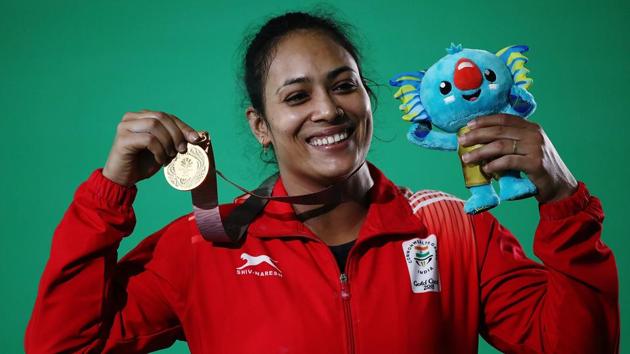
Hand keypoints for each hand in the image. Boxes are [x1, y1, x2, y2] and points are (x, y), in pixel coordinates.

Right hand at [103, 110, 201, 186]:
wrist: (122, 179)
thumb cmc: (143, 164)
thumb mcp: (164, 149)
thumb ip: (176, 140)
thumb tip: (199, 134)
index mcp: (141, 117)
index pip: (167, 116)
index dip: (183, 126)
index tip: (195, 139)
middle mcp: (131, 118)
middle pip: (161, 117)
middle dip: (176, 133)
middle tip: (182, 150)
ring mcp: (125, 127)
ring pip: (155, 126)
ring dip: (167, 142)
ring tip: (169, 156)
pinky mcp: (123, 139)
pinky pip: (148, 140)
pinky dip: (159, 150)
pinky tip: (160, 160)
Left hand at [458, 114, 577, 203]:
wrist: (559, 186)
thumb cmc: (538, 168)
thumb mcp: (527, 149)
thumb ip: (511, 142)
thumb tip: (481, 142)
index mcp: (532, 127)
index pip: (504, 118)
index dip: (485, 120)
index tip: (469, 125)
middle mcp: (534, 134)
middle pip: (499, 131)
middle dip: (477, 135)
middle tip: (462, 141)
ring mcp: (536, 148)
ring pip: (500, 146)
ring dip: (480, 152)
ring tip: (467, 158)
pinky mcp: (535, 164)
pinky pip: (508, 162)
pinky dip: (494, 165)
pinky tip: (485, 169)